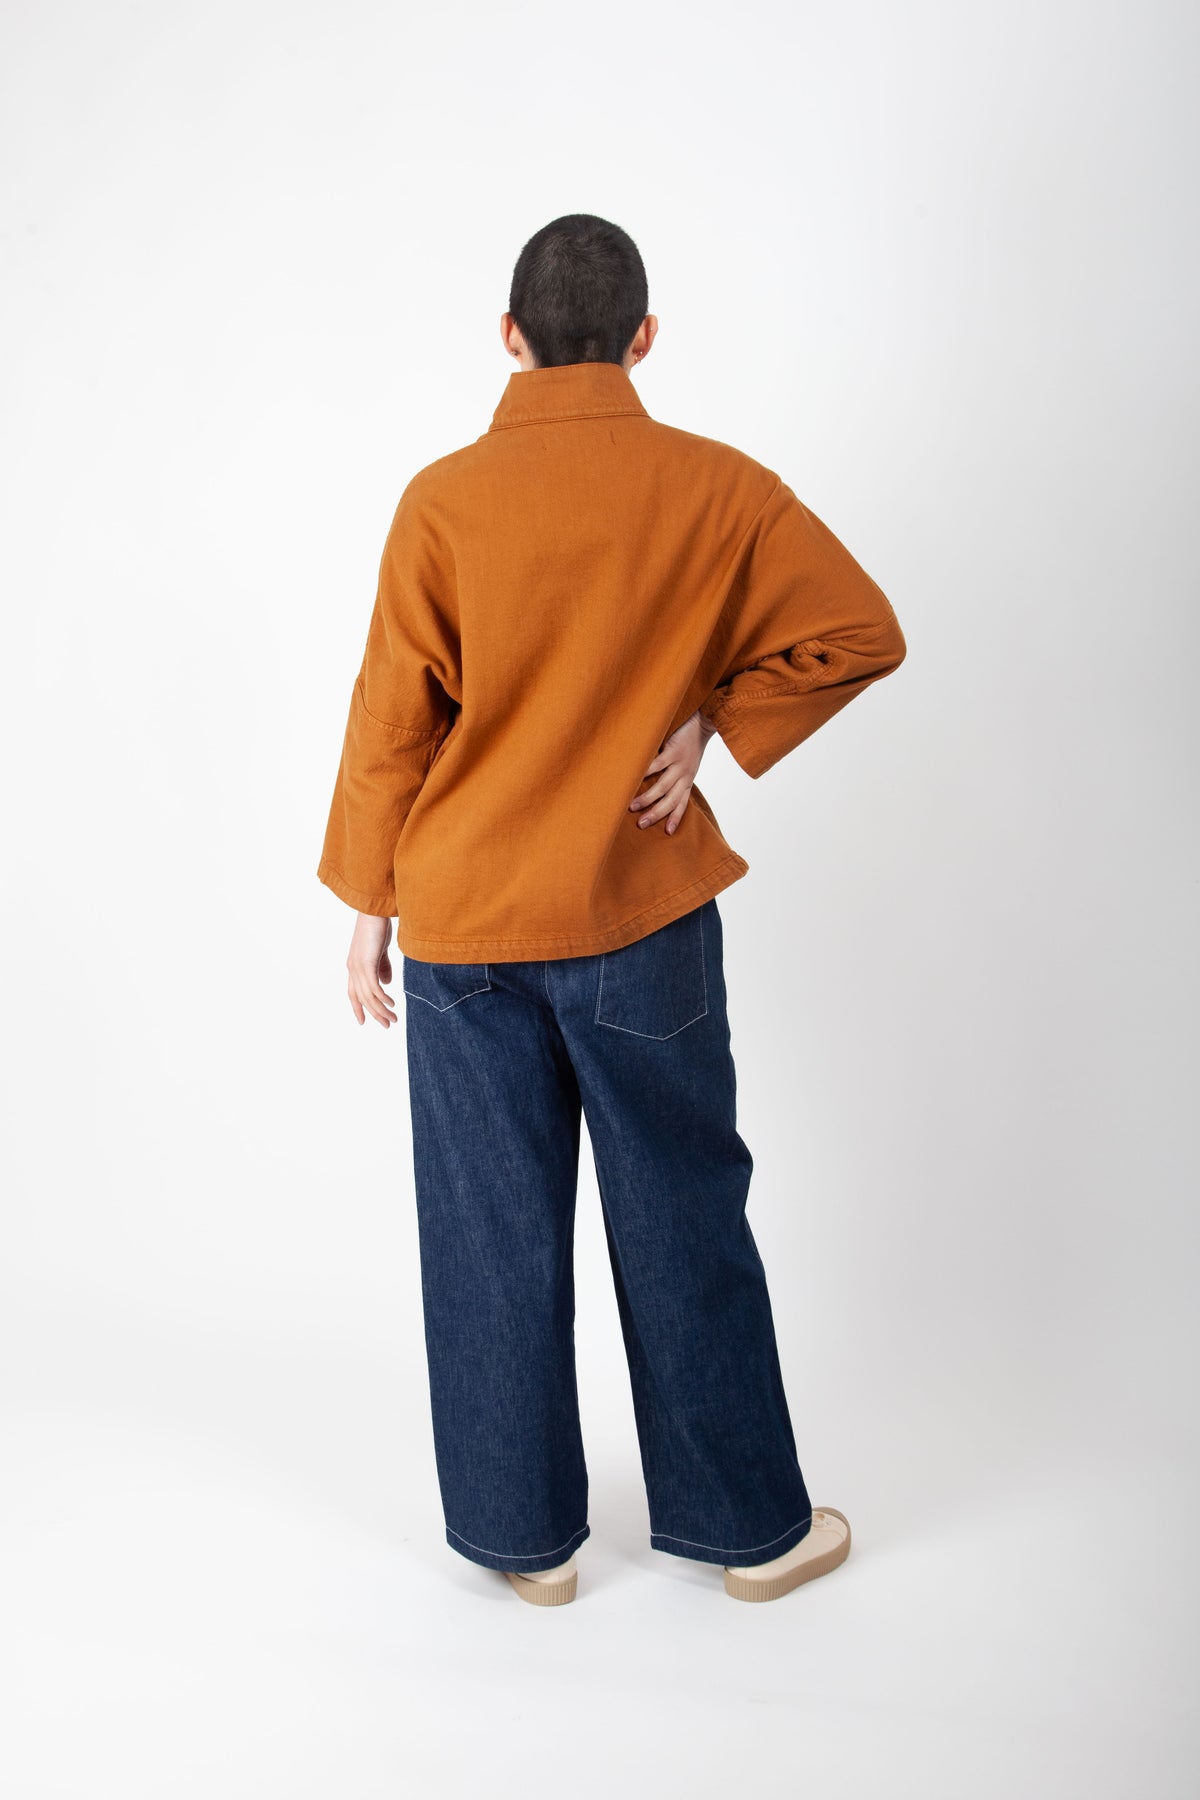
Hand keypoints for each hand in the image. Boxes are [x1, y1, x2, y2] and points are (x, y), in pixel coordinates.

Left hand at [346, 913, 396, 1027]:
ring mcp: (358, 966)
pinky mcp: (366, 963)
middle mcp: (353, 968)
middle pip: (362, 998)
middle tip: (387, 1025)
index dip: (358, 1008)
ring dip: (381, 1010)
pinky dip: (382, 998)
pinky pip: (374, 988)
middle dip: (374, 1014)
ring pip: (368, 996)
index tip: (364, 1021)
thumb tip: (385, 984)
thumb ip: (382, 967)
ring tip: (393, 1019)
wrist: (374, 910)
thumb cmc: (378, 925)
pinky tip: (391, 1004)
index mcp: (354, 965)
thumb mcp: (380, 950)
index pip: (353, 992)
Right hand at [629, 708, 716, 835]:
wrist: (704, 720)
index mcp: (688, 780)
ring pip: (663, 787)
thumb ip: (673, 774)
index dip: (675, 818)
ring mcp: (680, 764)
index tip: (668, 833)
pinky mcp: (674, 751)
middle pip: (670, 801)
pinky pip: (658, 765)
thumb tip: (650, 785)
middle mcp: (685, 776)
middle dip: (655, 814)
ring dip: (647, 798)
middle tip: (641, 824)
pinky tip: (634, 777)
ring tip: (632, 806)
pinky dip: (646, 772)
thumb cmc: (690, 742)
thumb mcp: (686, 763)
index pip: (682, 804)